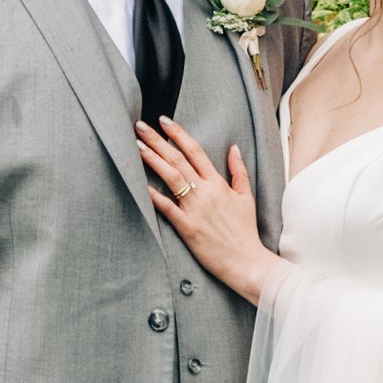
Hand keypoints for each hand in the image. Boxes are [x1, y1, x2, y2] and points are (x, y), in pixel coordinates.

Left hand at [135, 116, 279, 302]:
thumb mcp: (246, 197)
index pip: (195, 151)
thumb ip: (239, 171)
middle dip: (157, 140)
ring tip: (136, 146)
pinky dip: (153, 195)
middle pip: (178, 159)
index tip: (164, 121)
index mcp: (218, 183)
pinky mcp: (187, 227)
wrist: (246, 260)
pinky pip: (167, 208)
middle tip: (140, 126)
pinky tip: (140, 184)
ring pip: (171, 177)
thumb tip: (233, 148)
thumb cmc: (245, 230)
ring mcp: (195, 209)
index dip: (178, 134)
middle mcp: (205, 192)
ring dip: (152, 159)